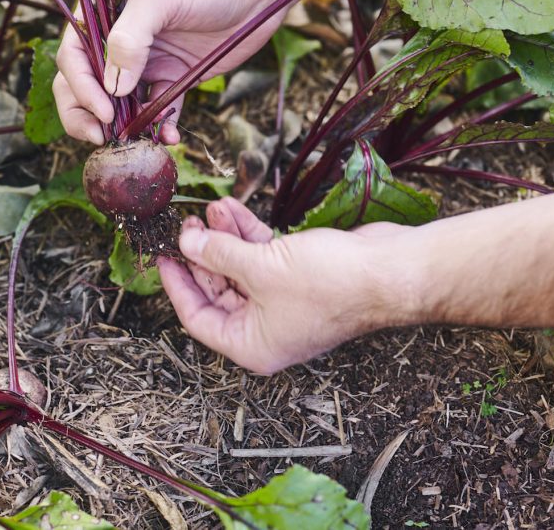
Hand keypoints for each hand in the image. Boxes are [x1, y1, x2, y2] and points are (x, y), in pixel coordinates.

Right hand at [53, 0, 284, 144]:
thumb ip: (128, 37)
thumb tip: (112, 87)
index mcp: (103, 12)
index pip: (74, 54)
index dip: (80, 85)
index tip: (103, 109)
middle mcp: (119, 39)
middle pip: (85, 83)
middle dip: (86, 113)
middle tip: (100, 136)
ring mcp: (146, 61)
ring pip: (118, 104)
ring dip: (122, 126)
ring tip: (134, 142)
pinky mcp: (173, 78)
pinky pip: (157, 111)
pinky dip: (158, 128)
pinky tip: (168, 137)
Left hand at [157, 198, 420, 373]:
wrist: (391, 271)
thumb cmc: (332, 283)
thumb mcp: (261, 267)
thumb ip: (218, 253)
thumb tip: (187, 241)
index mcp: (252, 344)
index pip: (198, 319)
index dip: (177, 285)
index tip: (162, 256)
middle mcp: (266, 329)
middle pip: (218, 291)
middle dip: (203, 254)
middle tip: (187, 224)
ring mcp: (284, 304)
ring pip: (240, 269)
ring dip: (225, 238)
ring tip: (212, 208)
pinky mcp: (301, 278)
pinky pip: (263, 258)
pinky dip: (249, 235)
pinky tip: (234, 210)